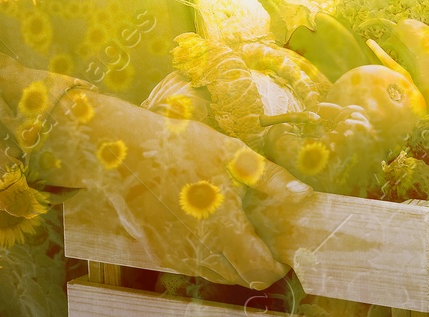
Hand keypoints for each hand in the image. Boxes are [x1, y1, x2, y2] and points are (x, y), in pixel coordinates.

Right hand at [54, 91, 307, 288]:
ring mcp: (176, 255)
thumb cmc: (183, 149)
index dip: (277, 264)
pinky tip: (211, 226)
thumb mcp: (233, 156)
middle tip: (266, 239)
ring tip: (240, 230)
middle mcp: (198, 252)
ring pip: (216, 274)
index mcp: (222, 230)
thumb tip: (302, 194)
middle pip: (240, 278)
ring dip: (234, 262)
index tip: (284, 248)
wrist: (126, 153)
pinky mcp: (159, 251)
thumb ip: (270, 179)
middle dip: (258, 264)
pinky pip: (193, 265)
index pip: (259, 271)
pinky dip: (209, 256)